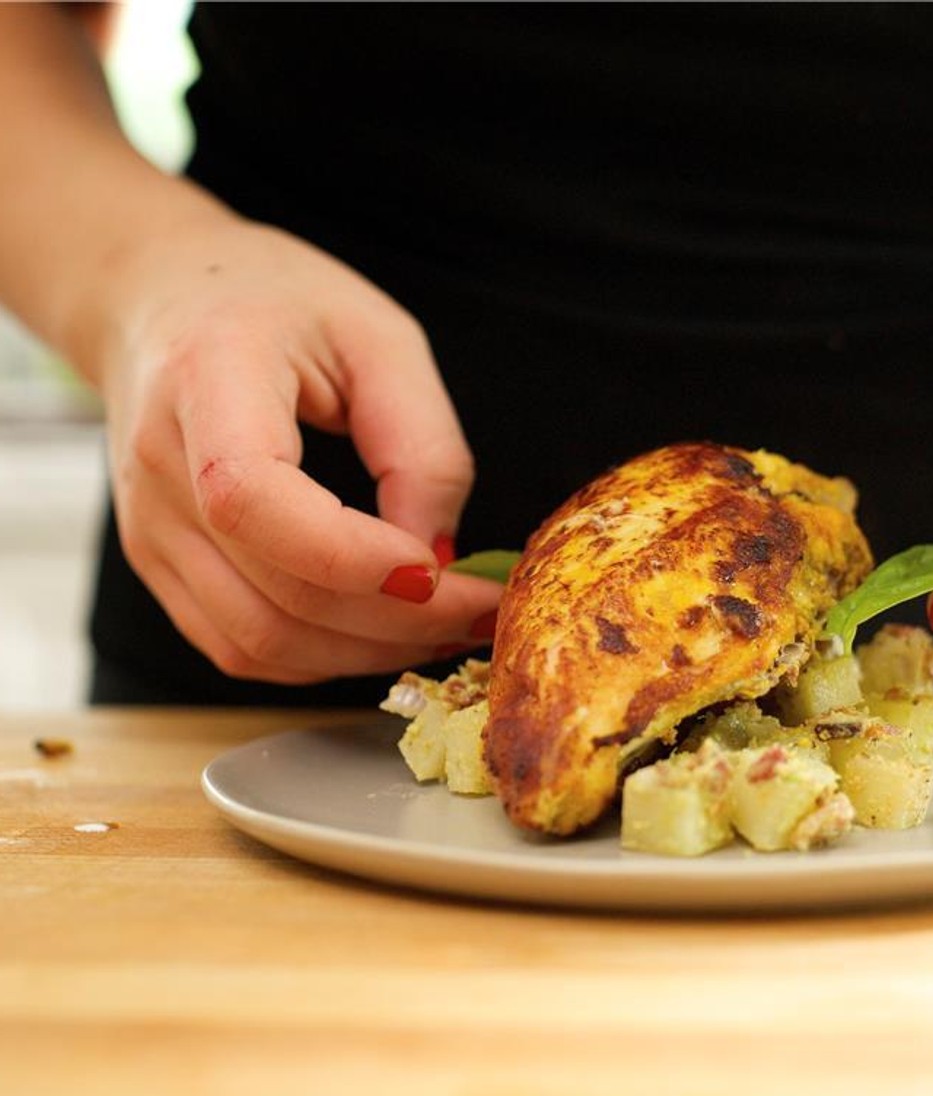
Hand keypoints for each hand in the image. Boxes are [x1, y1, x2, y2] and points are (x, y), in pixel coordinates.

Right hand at [88, 212, 500, 683]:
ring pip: (258, 641)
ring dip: (366, 652)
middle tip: (480, 611)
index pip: (252, 500)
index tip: (440, 569)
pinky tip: (385, 629)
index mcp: (208, 380)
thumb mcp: (381, 340)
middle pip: (272, 595)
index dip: (352, 556)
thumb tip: (439, 558)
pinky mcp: (159, 567)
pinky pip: (240, 647)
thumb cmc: (279, 304)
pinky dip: (323, 657)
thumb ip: (420, 445)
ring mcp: (149, 528)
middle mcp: (160, 467)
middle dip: (396, 622)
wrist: (164, 299)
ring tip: (444, 626)